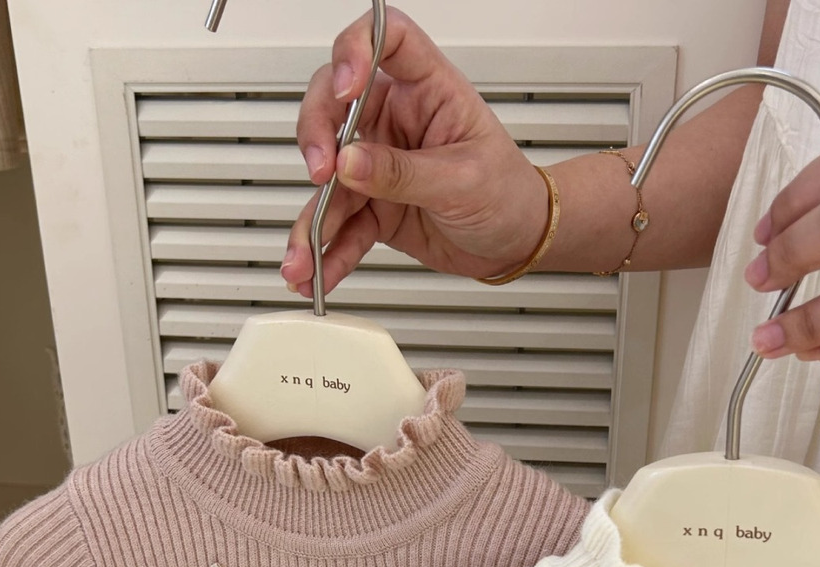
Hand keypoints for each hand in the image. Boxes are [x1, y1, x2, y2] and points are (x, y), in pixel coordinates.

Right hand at [281, 7, 545, 297]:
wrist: (515, 242)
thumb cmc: (507, 194)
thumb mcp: (462, 181)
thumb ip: (403, 173)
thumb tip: (349, 164)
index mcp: (427, 91)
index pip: (387, 40)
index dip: (357, 50)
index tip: (346, 87)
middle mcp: (394, 121)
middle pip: (333, 107)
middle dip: (316, 139)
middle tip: (321, 175)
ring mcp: (379, 165)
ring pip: (329, 180)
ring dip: (312, 222)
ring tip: (304, 258)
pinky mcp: (374, 207)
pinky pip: (341, 227)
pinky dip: (327, 253)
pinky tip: (318, 272)